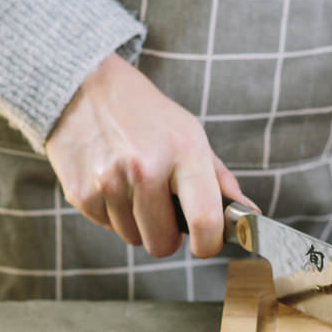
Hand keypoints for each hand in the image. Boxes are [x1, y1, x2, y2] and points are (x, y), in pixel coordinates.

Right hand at [46, 54, 257, 258]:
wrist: (85, 87)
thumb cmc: (147, 116)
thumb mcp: (191, 136)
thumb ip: (220, 181)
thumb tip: (250, 215)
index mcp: (183, 153)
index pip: (204, 220)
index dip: (208, 244)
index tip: (205, 245)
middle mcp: (145, 168)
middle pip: (162, 244)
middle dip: (166, 235)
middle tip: (162, 207)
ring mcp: (109, 181)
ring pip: (133, 239)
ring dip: (136, 222)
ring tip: (132, 185)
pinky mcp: (81, 192)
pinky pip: (106, 227)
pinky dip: (111, 213)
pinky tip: (110, 182)